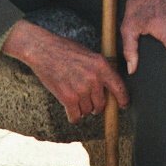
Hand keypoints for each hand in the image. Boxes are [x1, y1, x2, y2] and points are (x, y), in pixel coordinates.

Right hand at [1, 20, 129, 123]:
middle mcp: (94, 79)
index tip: (123, 105)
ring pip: (87, 111)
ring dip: (82, 109)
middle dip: (96, 106)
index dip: (123, 100)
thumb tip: (108, 88)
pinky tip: (71, 111)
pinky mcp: (68, 98)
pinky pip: (75, 116)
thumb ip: (100, 70)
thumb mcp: (89, 54)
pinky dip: (73, 116)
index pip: (119, 88)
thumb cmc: (65, 50)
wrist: (42, 50)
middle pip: (101, 104)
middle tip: (88, 101)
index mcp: (102, 66)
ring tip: (74, 98)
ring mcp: (81, 89)